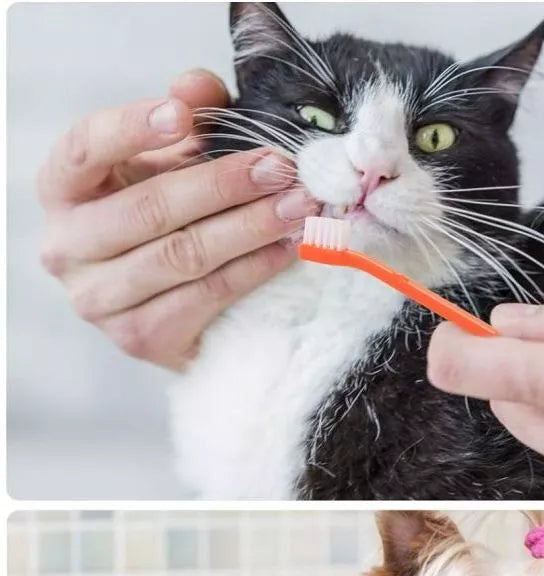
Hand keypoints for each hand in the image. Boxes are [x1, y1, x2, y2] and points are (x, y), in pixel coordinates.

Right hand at [38, 69, 320, 369]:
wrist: (174, 309)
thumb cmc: (167, 220)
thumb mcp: (168, 162)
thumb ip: (184, 121)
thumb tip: (201, 86)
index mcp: (63, 190)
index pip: (86, 149)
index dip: (133, 129)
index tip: (187, 115)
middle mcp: (67, 247)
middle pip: (150, 209)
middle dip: (224, 185)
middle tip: (280, 169)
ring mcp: (99, 300)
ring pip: (183, 256)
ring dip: (251, 228)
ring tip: (299, 207)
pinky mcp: (140, 339)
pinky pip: (206, 298)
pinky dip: (253, 270)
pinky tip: (287, 249)